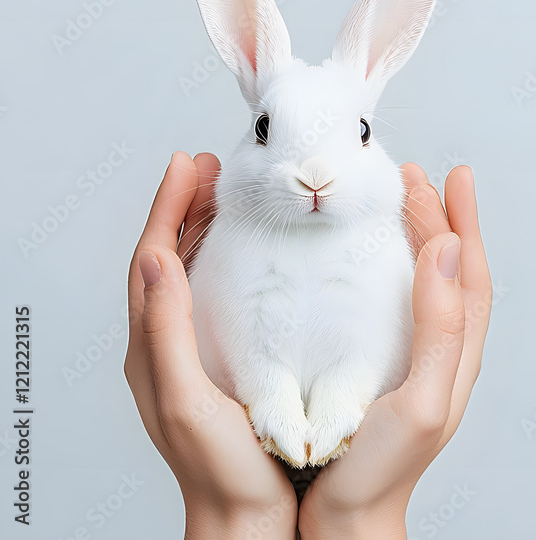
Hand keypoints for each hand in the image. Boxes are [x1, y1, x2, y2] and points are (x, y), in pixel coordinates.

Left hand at [124, 152, 296, 539]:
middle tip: (211, 170)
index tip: (189, 166)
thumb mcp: (185, 396)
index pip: (151, 260)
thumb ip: (164, 328)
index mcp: (151, 348)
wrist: (246, 515)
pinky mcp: (217, 361)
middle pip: (166, 258)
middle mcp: (164, 344)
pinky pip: (213, 297)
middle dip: (183, 208)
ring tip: (227, 197)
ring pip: (189, 275)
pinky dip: (223, 263)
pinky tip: (248, 255)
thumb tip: (153, 257)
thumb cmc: (220, 468)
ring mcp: (190, 352)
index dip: (166, 209)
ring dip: (202, 231)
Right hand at [298, 163, 491, 539]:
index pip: (469, 272)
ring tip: (393, 204)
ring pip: (422, 283)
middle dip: (437, 218)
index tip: (451, 176)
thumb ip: (441, 326)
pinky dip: (386, 271)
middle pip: (448, 268)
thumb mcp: (423, 398)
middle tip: (413, 178)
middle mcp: (442, 350)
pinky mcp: (381, 366)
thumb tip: (447, 249)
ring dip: (414, 239)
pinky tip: (360, 262)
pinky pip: (392, 304)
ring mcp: (412, 357)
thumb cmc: (383, 470)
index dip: (463, 221)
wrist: (345, 519)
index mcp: (458, 352)